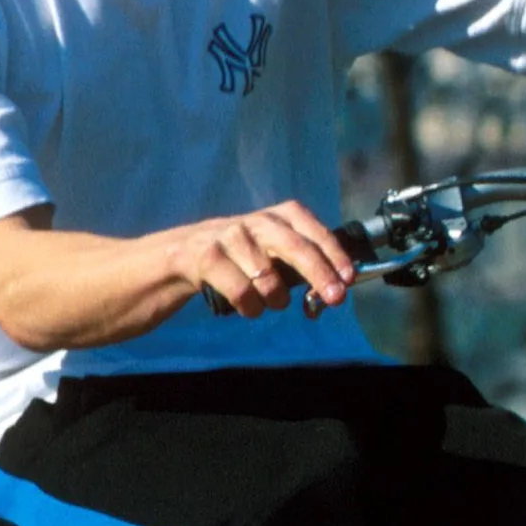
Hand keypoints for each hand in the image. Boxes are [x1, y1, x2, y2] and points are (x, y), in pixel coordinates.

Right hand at [171, 200, 356, 318]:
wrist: (177, 257)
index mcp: (276, 217)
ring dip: (275, 300)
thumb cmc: (235, 259)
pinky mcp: (206, 257)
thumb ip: (299, 264)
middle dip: (320, 274)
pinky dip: (251, 308)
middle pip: (295, 246)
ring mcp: (229, 237)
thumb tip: (335, 288)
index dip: (333, 252)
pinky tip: (247, 307)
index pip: (310, 228)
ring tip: (269, 302)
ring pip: (268, 278)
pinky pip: (242, 292)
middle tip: (336, 299)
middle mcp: (254, 222)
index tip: (349, 277)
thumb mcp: (267, 251)